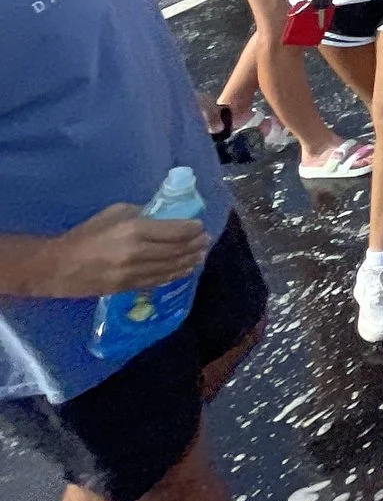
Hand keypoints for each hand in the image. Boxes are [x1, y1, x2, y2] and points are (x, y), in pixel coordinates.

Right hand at [28, 204, 209, 297]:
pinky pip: (158, 281)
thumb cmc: (86, 235)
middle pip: (177, 250)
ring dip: (189, 261)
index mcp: (135, 230)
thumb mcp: (115, 213)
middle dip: (195, 246)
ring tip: (200, 256)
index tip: (201, 227)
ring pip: (171, 268)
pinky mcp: (129, 287)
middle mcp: (139, 252)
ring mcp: (134, 273)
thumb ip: (142, 213)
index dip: (192, 229)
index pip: (175, 231)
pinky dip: (174, 274)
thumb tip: (163, 216)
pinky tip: (184, 270)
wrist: (59, 267)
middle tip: (205, 241)